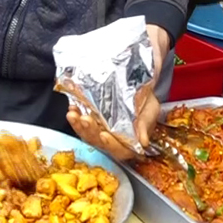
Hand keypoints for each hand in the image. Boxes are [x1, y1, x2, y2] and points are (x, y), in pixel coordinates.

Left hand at [68, 24, 167, 160]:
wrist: (139, 72)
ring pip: (88, 133)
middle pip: (100, 142)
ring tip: (73, 114)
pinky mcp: (91, 115)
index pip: (120, 150)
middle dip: (90, 132)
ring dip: (79, 125)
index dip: (112, 146)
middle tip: (85, 120)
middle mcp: (114, 135)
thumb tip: (143, 142)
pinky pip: (81, 120)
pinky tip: (71, 109)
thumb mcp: (150, 107)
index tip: (105, 135)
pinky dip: (75, 116)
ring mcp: (101, 126)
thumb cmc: (147, 92)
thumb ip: (145, 123)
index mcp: (130, 138)